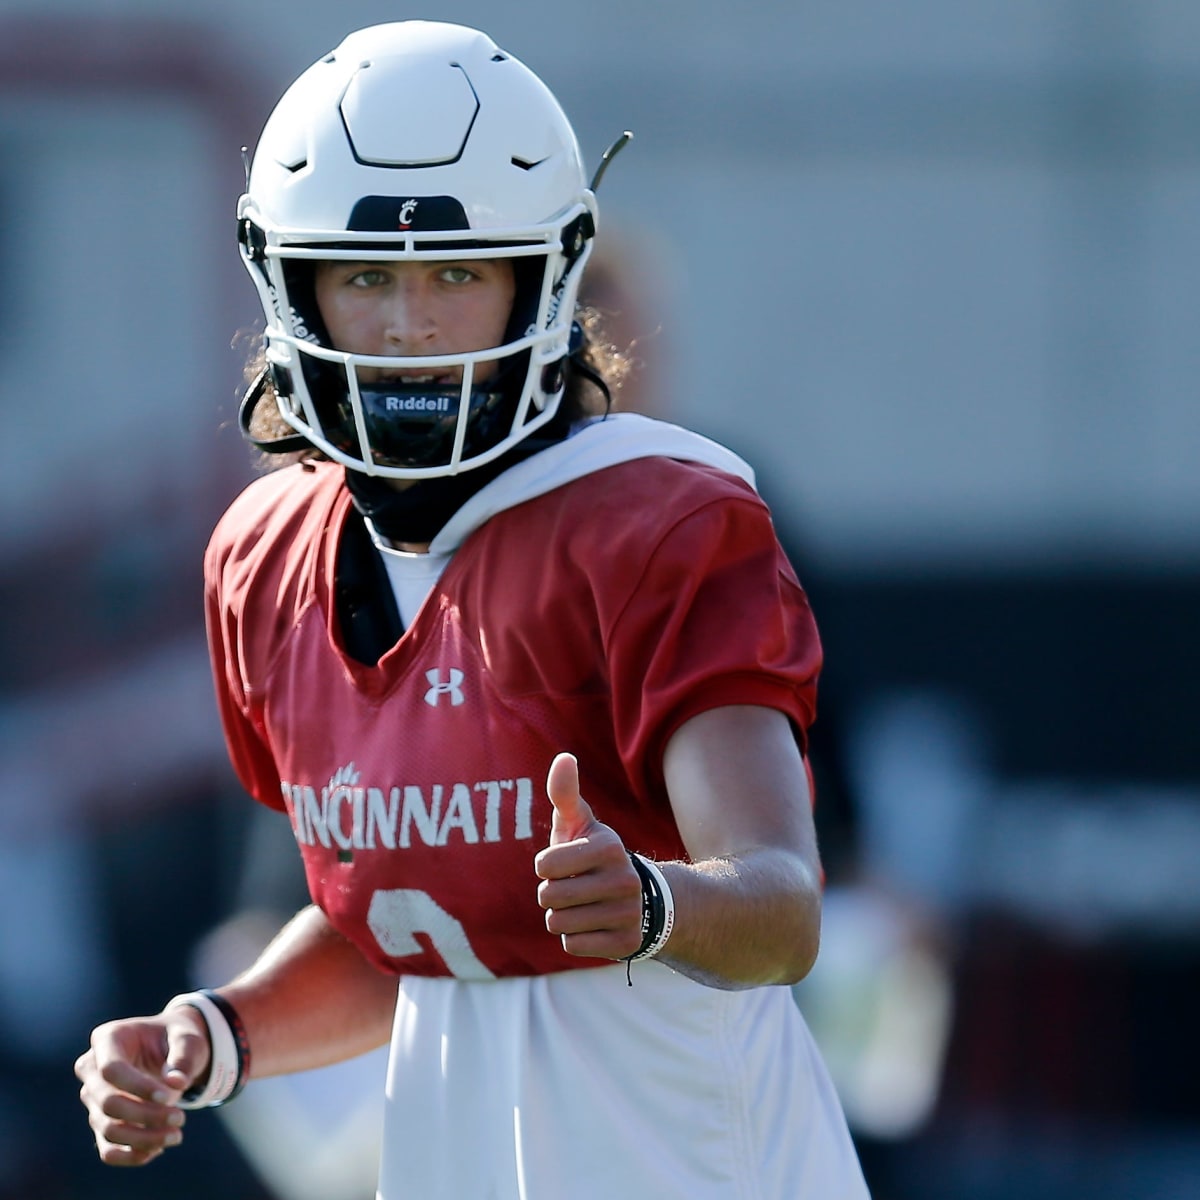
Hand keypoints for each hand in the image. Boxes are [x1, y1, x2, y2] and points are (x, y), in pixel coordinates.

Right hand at [75, 1007, 210, 1165]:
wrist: (171, 1049)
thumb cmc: (177, 1038)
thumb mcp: (187, 1037)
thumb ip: (184, 1056)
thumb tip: (176, 1084)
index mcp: (108, 1039)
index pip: (111, 1069)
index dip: (138, 1087)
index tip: (169, 1096)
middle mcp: (92, 1069)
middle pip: (107, 1103)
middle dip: (145, 1116)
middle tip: (180, 1119)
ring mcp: (93, 1098)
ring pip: (107, 1129)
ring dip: (143, 1139)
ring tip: (176, 1135)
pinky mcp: (102, 1122)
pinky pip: (107, 1149)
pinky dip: (131, 1155)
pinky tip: (157, 1149)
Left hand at [533, 752, 643, 959]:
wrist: (641, 899)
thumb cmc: (593, 856)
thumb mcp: (580, 824)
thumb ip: (565, 793)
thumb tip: (564, 757)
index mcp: (610, 846)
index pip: (544, 865)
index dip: (547, 866)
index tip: (568, 863)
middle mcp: (624, 880)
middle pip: (549, 896)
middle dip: (552, 894)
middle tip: (575, 887)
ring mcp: (628, 913)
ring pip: (558, 923)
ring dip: (562, 917)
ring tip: (584, 906)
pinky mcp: (626, 944)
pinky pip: (572, 946)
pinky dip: (575, 939)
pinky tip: (595, 926)